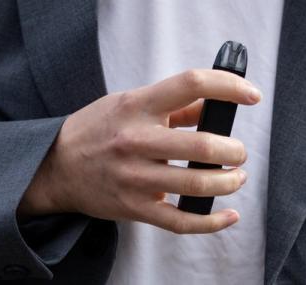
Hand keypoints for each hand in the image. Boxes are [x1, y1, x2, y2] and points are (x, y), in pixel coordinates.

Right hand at [17, 68, 261, 233]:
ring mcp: (135, 177)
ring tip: (235, 177)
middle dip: (233, 150)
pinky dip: (212, 221)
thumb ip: (173, 105)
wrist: (54, 166)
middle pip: (201, 144)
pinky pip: (181, 220)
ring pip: (196, 184)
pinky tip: (228, 215)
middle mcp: (137, 139)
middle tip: (238, 152)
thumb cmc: (96, 129)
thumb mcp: (129, 102)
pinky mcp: (135, 207)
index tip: (251, 95)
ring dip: (228, 181)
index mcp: (138, 106)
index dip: (228, 86)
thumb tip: (215, 103)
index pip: (191, 84)